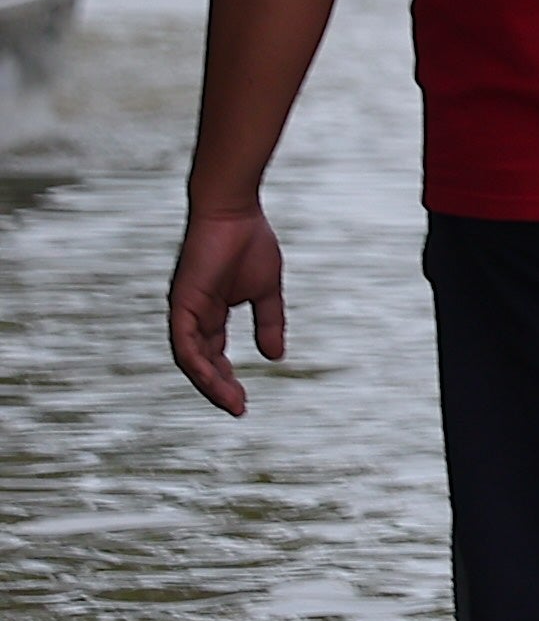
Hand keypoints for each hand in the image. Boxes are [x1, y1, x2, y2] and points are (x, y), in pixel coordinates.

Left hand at [167, 203, 284, 415]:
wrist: (233, 211)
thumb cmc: (249, 242)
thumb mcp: (266, 291)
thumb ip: (269, 322)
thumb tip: (274, 356)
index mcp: (210, 313)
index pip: (213, 355)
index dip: (227, 379)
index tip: (244, 403)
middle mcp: (193, 316)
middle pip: (200, 362)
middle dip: (219, 388)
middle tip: (239, 409)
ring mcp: (184, 310)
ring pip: (190, 358)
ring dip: (208, 383)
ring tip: (231, 402)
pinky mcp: (181, 302)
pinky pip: (183, 342)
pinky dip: (197, 364)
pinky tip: (212, 380)